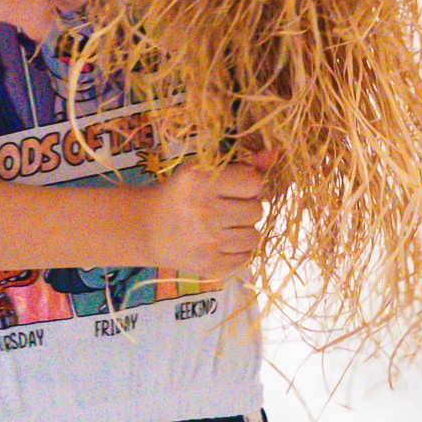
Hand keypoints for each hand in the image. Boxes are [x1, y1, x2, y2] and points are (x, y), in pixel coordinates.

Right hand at [140, 152, 273, 279]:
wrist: (148, 228)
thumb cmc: (180, 193)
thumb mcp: (203, 170)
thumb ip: (241, 163)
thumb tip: (274, 155)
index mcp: (201, 181)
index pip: (253, 183)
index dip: (248, 184)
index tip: (235, 187)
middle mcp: (204, 212)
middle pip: (256, 210)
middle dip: (246, 207)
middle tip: (228, 206)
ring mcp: (207, 243)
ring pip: (255, 236)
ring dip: (244, 229)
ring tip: (225, 224)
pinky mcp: (210, 266)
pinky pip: (245, 258)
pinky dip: (238, 249)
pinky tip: (221, 241)